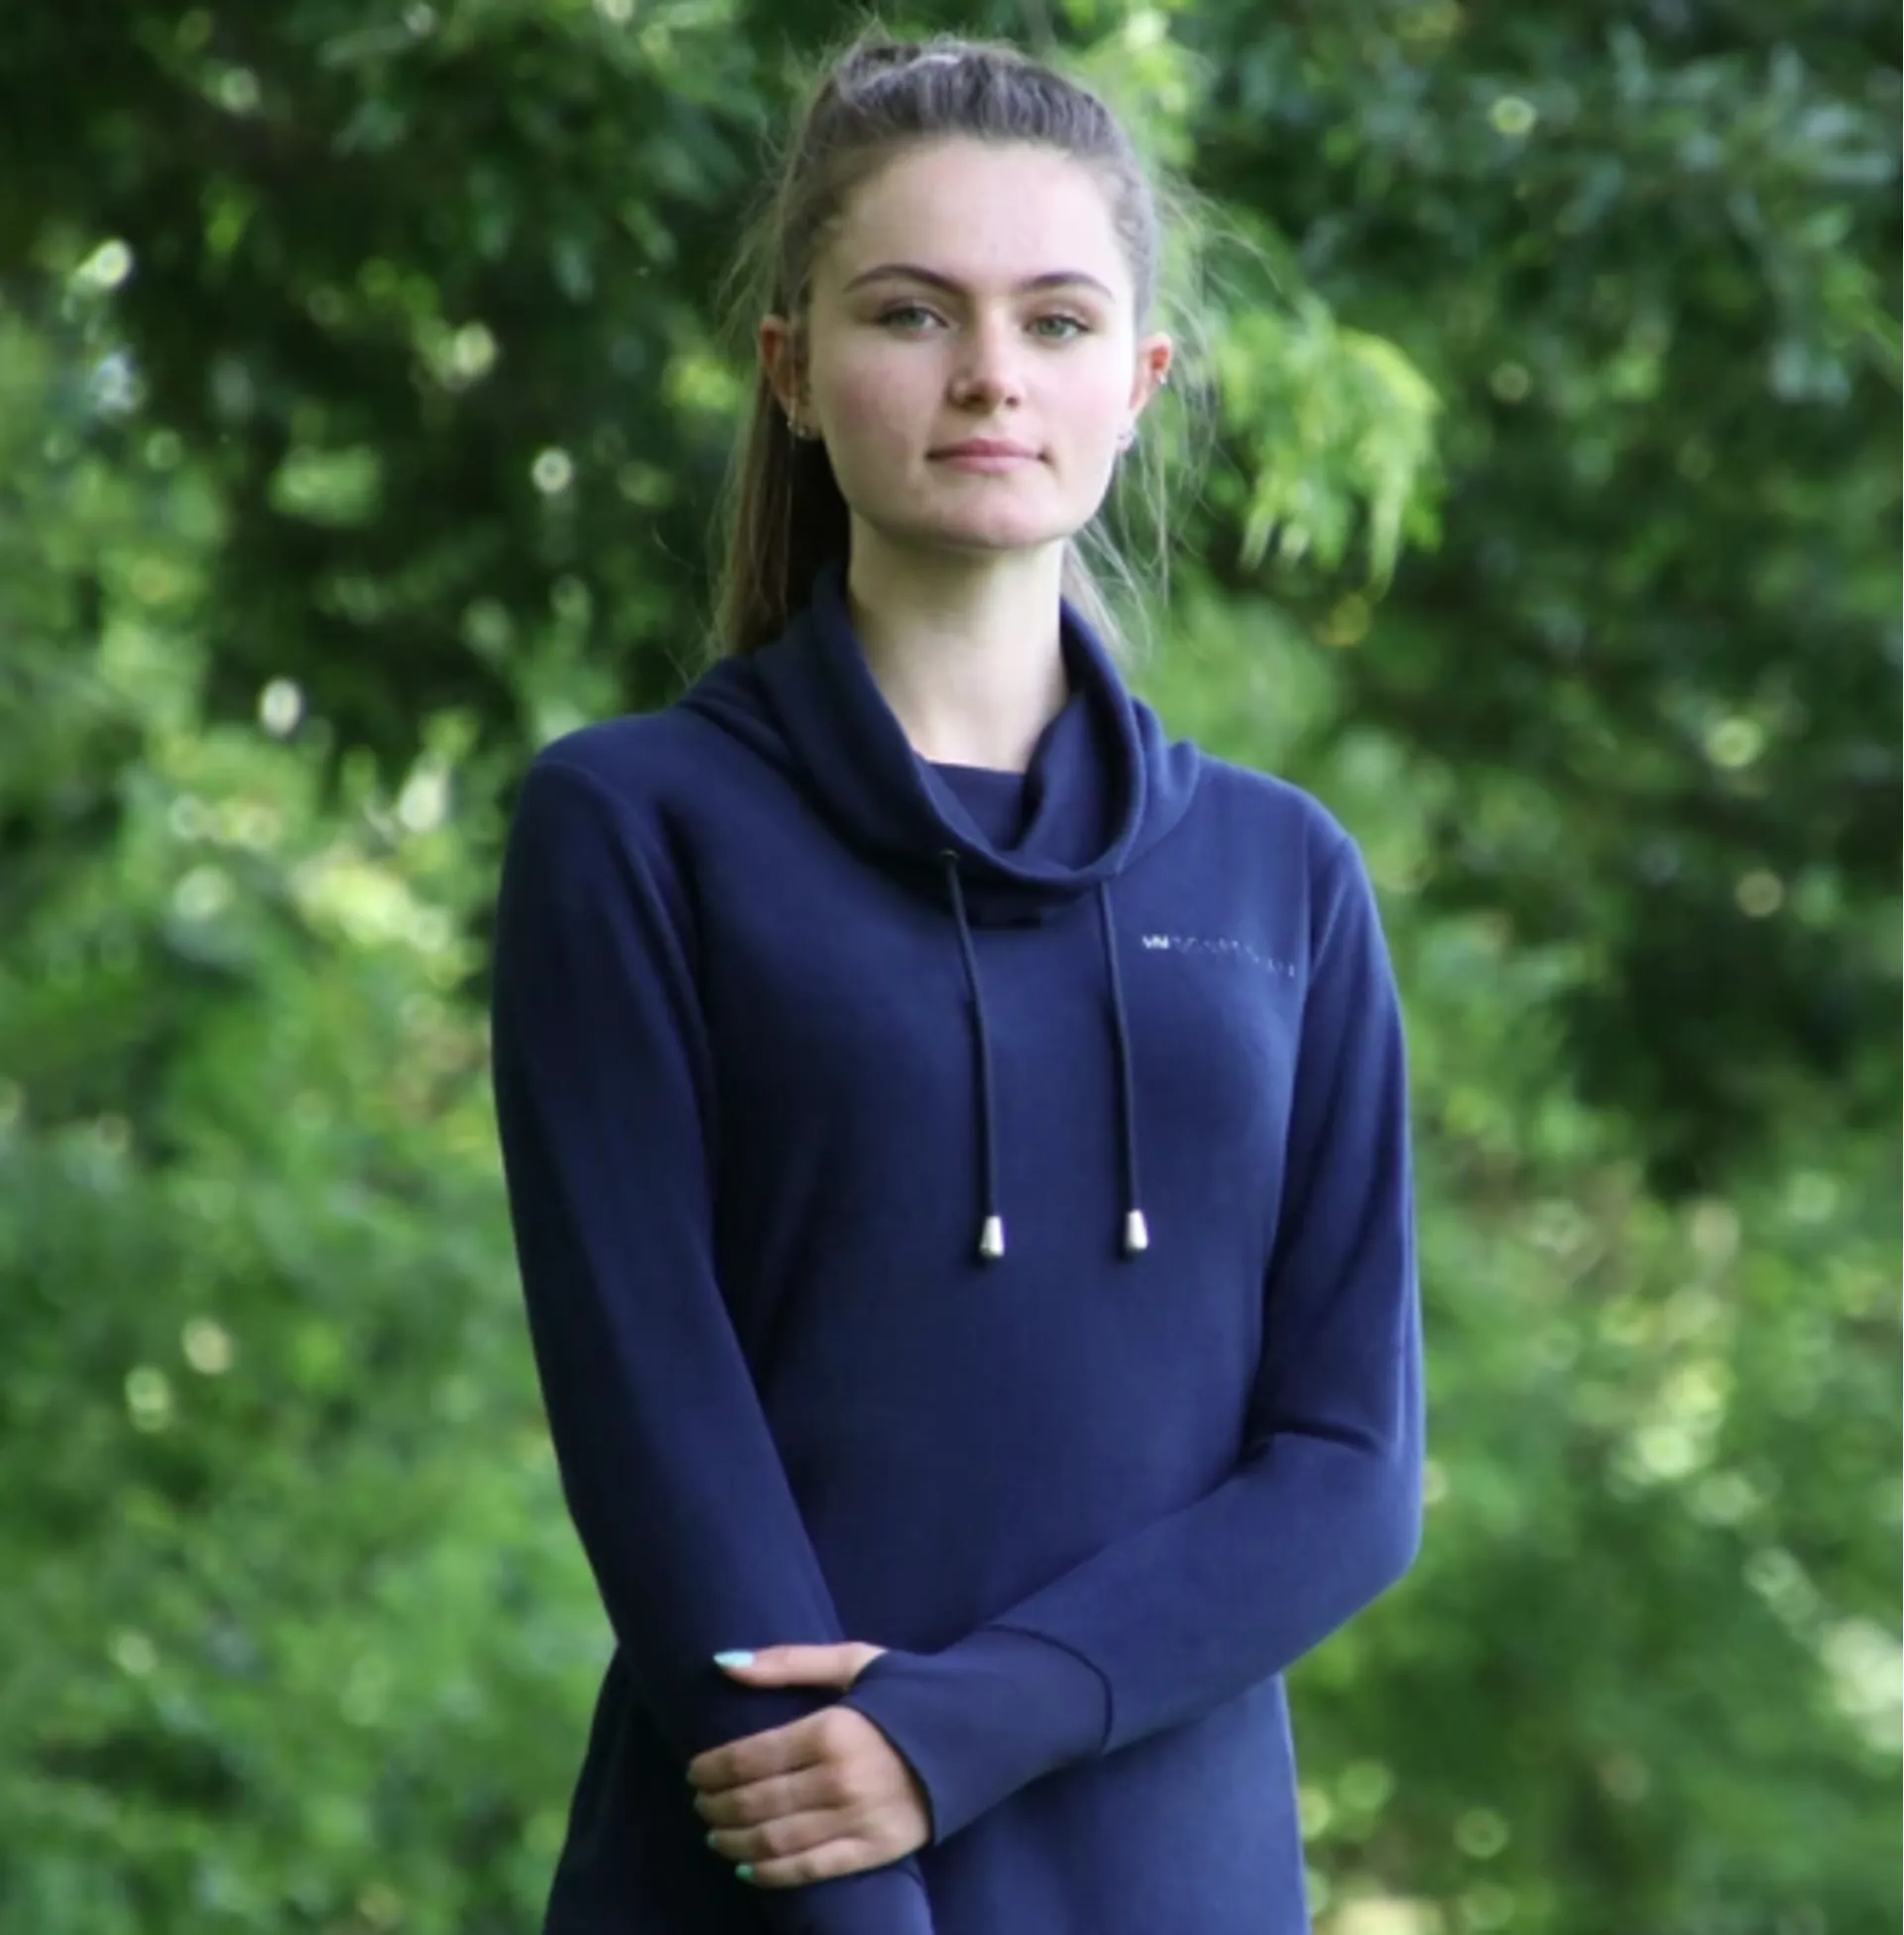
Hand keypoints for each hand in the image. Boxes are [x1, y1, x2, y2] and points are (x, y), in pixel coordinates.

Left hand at [688, 1643, 931, 1887]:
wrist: (978, 1729)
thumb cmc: (907, 1692)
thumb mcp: (853, 1662)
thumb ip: (787, 1662)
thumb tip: (721, 1662)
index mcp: (832, 1729)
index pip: (750, 1758)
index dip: (712, 1769)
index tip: (694, 1772)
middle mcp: (841, 1779)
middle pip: (757, 1802)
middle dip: (717, 1806)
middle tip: (699, 1804)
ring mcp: (860, 1819)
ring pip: (777, 1840)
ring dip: (735, 1842)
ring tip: (715, 1835)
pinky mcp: (877, 1850)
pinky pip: (813, 1870)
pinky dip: (773, 1874)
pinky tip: (747, 1868)